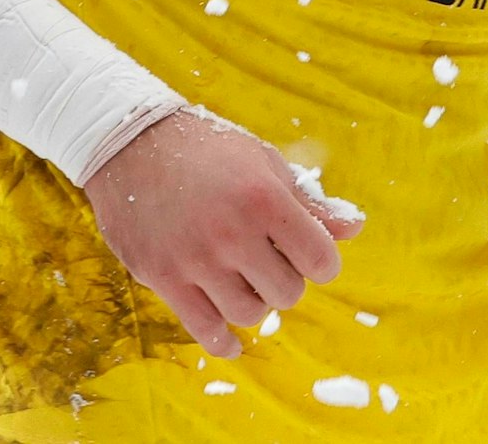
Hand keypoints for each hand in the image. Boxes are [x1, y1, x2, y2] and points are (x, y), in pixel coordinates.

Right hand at [84, 108, 362, 359]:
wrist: (133, 144)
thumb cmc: (210, 151)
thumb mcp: (265, 165)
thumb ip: (309, 203)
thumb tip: (354, 229)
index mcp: (266, 199)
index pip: (320, 260)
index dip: (322, 262)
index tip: (310, 256)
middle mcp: (233, 233)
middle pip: (287, 293)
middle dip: (286, 281)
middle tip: (269, 262)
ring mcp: (196, 259)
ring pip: (249, 315)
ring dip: (255, 304)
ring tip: (243, 280)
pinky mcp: (163, 277)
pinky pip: (205, 331)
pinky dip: (224, 341)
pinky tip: (229, 336)